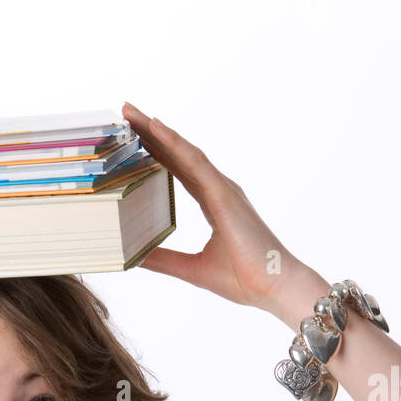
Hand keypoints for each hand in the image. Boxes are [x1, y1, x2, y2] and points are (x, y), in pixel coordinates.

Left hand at [121, 102, 314, 316]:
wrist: (274, 287)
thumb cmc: (244, 279)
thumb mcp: (192, 269)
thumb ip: (164, 260)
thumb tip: (136, 257)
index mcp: (213, 204)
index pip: (178, 171)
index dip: (156, 153)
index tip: (132, 138)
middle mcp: (218, 190)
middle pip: (179, 155)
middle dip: (151, 134)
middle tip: (126, 114)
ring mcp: (223, 189)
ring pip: (184, 151)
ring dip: (157, 130)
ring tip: (132, 113)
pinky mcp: (224, 194)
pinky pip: (195, 162)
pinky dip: (174, 143)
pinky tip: (155, 128)